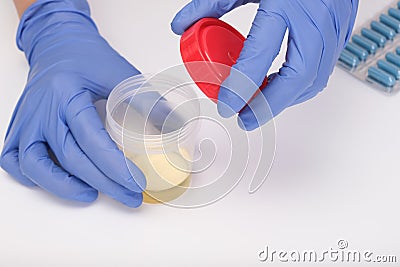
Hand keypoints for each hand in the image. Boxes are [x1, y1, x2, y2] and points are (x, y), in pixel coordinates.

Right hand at [0, 0, 145, 206]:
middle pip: (70, 158)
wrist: (57, 43)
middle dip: (103, 183)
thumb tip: (174, 126)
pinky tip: (55, 181)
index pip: (90, 139)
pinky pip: (13, 159)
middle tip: (129, 196)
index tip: (136, 183)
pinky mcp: (20, 126)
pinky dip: (31, 176)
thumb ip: (145, 100)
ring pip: (34, 164)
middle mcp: (42, 110)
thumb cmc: (86, 56)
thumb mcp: (119, 73)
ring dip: (63, 186)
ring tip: (91, 195)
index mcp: (66, 94)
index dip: (115, 166)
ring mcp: (27, 120)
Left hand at [171, 0, 358, 129]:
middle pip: (296, 79)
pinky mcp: (342, 28)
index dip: (240, 88)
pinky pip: (324, 68)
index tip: (226, 105)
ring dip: (285, 97)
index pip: (259, 57)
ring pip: (314, 79)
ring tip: (259, 102)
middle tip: (245, 116)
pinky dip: (301, 83)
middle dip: (269, 105)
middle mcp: (314, 17)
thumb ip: (210, 4)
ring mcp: (333, 24)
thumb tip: (183, 26)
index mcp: (285, 2)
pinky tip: (281, 83)